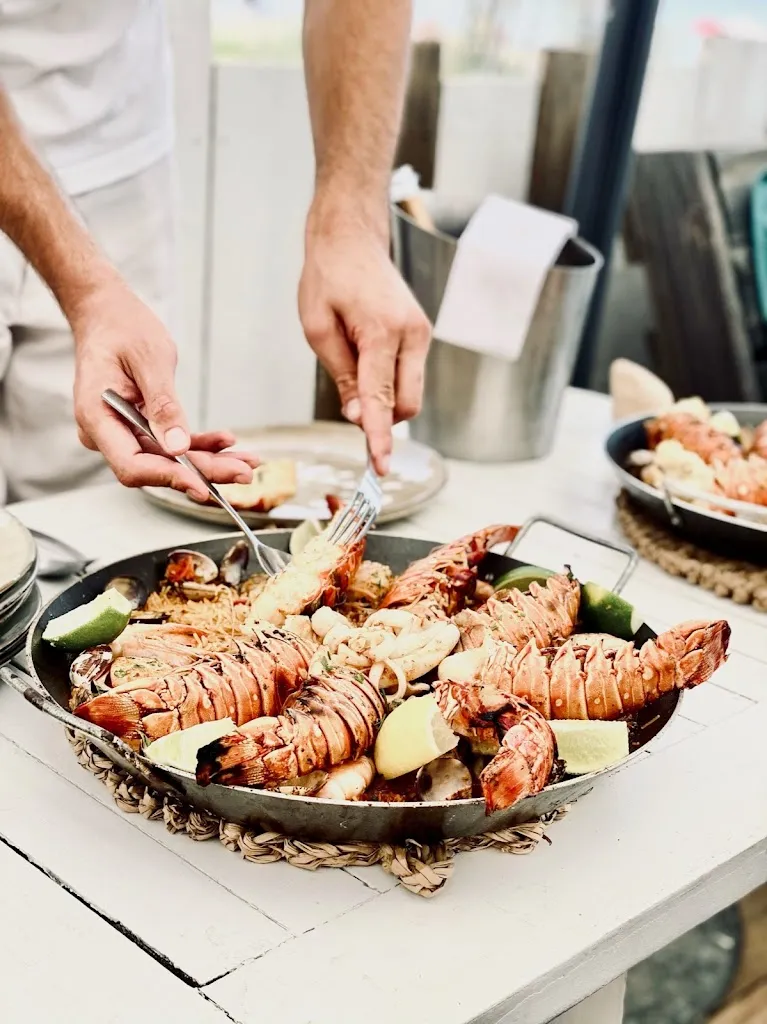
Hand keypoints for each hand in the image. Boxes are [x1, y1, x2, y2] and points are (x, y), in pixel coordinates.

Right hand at [71, 278, 258, 498]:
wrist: (107, 314)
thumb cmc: (121, 328)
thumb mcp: (149, 360)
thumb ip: (163, 405)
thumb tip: (177, 446)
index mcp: (97, 416)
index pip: (131, 464)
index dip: (168, 478)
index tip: (202, 486)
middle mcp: (106, 432)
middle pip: (156, 466)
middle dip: (202, 473)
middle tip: (243, 473)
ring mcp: (122, 432)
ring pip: (168, 459)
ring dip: (208, 462)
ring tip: (245, 462)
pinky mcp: (138, 427)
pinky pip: (170, 444)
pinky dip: (199, 445)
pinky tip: (225, 442)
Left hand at [298, 207, 430, 474]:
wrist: (352, 237)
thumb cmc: (329, 276)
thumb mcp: (318, 329)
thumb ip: (342, 376)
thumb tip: (359, 417)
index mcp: (383, 332)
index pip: (383, 399)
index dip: (379, 437)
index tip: (379, 467)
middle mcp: (412, 335)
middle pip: (406, 405)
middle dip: (383, 418)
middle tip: (349, 402)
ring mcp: (422, 333)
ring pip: (411, 394)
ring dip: (386, 399)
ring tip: (353, 364)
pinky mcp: (421, 333)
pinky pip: (409, 375)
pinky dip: (390, 382)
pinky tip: (366, 358)